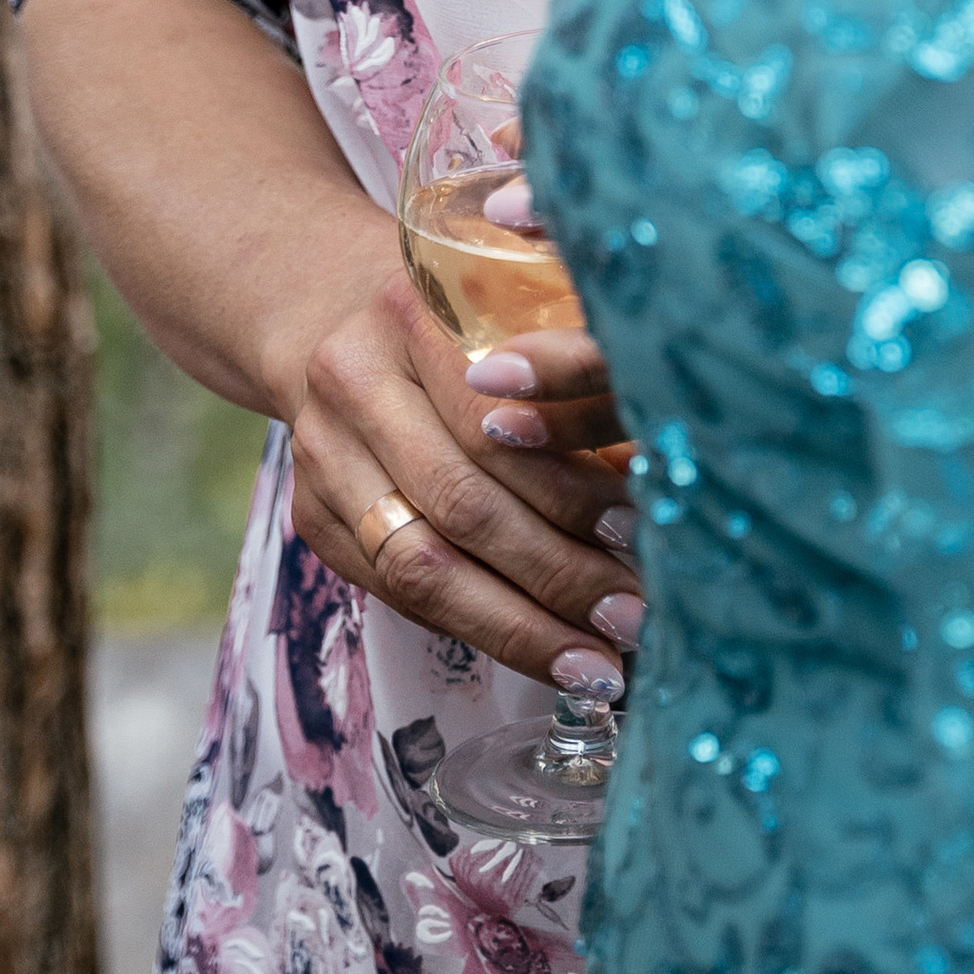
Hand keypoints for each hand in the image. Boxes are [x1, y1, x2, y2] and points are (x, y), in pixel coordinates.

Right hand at [283, 271, 641, 689]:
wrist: (344, 324)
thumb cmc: (470, 322)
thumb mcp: (523, 311)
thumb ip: (575, 377)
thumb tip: (661, 476)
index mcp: (414, 310)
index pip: (494, 420)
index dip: (568, 484)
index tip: (639, 530)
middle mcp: (352, 378)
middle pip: (460, 499)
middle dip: (556, 571)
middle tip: (633, 618)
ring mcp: (322, 453)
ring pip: (422, 564)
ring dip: (518, 625)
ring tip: (595, 663)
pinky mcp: (312, 517)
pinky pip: (396, 593)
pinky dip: (475, 630)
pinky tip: (539, 653)